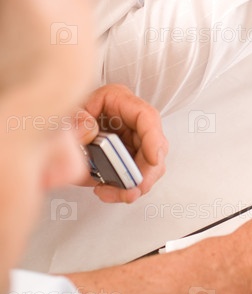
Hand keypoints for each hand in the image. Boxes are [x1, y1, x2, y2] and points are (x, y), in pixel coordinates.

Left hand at [74, 84, 167, 202]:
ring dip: (135, 183)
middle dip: (146, 171)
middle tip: (132, 188)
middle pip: (155, 146)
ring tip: (113, 192)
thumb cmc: (65, 115)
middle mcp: (130, 121)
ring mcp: (130, 140)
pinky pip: (134, 175)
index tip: (153, 160)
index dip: (154, 138)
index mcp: (119, 101)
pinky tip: (107, 190)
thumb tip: (90, 129)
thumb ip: (75, 118)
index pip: (146, 117)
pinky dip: (123, 188)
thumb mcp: (65, 111)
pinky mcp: (125, 159)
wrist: (54, 131)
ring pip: (149, 165)